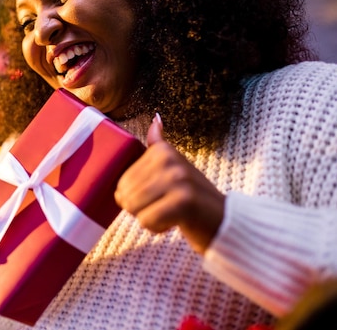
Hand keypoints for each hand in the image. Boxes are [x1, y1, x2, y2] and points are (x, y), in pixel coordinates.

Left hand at [114, 114, 224, 253]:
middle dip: (140, 209)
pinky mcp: (184, 201)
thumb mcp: (175, 166)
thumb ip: (159, 145)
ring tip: (170, 212)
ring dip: (149, 218)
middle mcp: (170, 160)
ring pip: (134, 208)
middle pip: (126, 195)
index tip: (162, 194)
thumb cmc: (192, 197)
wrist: (224, 221)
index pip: (122, 182)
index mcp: (162, 150)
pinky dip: (157, 228)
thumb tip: (155, 119)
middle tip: (166, 206)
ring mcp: (178, 179)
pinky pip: (147, 221)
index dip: (136, 197)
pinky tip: (175, 221)